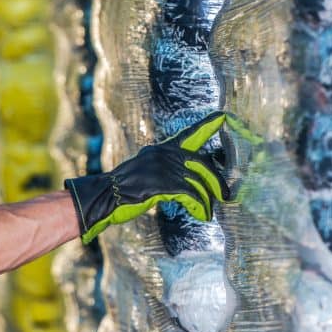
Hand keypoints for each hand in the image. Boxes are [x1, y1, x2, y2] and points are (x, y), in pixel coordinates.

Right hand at [64, 111, 228, 243]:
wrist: (105, 195)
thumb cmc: (125, 189)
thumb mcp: (147, 170)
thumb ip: (166, 169)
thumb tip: (189, 179)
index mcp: (162, 149)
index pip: (189, 134)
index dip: (207, 125)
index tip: (223, 116)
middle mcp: (164, 154)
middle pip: (201, 162)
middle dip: (216, 180)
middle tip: (226, 195)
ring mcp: (162, 168)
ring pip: (197, 182)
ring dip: (207, 200)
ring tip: (208, 212)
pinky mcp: (161, 184)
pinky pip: (190, 195)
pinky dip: (199, 206)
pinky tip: (201, 215)